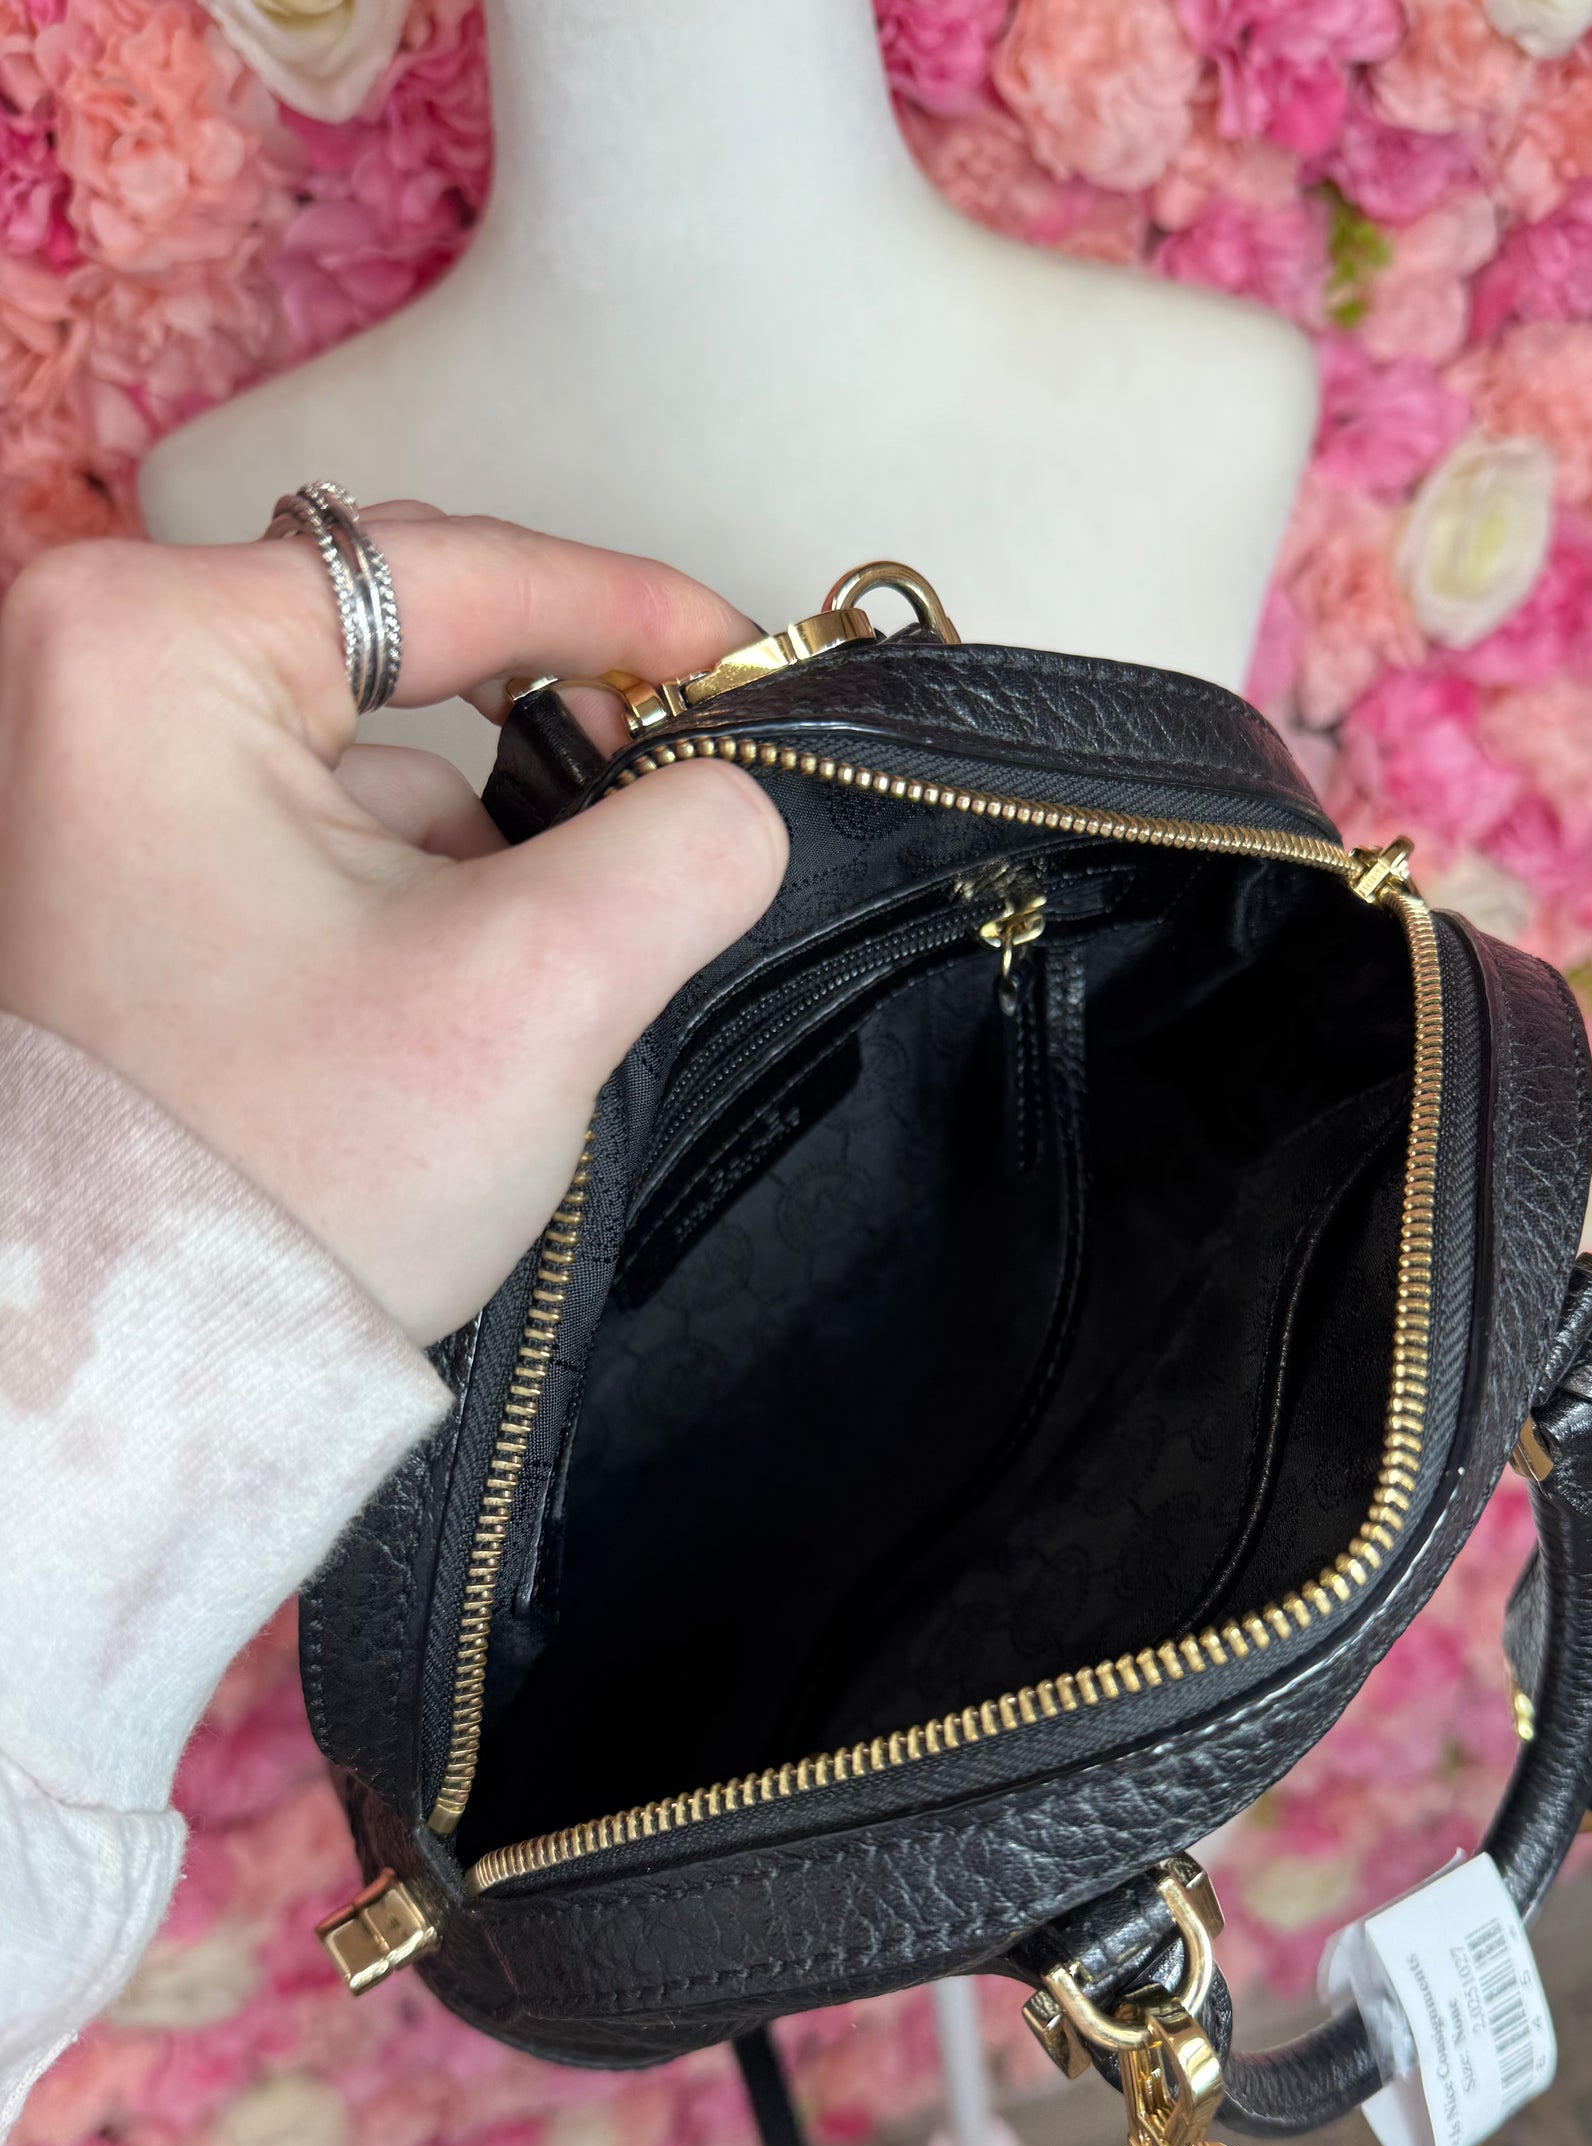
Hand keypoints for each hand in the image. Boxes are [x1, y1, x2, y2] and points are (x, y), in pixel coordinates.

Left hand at [0, 509, 785, 1340]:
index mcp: (146, 649)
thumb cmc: (277, 1179)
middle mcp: (78, 674)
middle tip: (645, 842)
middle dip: (535, 765)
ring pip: (365, 761)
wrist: (127, 1363)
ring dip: (464, 862)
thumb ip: (681, 851)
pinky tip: (406, 1022)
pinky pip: (305, 828)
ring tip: (471, 1011)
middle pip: (403, 656)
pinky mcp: (103, 864)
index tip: (747, 657)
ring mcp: (77, 773)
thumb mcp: (534, 994)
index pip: (448, 570)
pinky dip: (395, 902)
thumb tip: (734, 794)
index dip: (628, 607)